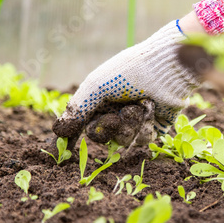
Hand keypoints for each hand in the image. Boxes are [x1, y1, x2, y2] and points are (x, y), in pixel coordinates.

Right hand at [52, 20, 201, 147]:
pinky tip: (152, 110)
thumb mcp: (96, 86)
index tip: (63, 153)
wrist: (165, 69)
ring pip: (124, 140)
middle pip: (102, 137)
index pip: (82, 124)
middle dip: (109, 127)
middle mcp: (116, 110)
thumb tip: (58, 131)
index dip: (72, 137)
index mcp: (99, 99)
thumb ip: (77, 109)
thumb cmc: (128, 72)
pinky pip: (144, 140)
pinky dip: (146, 126)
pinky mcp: (155, 125)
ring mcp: (136, 119)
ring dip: (130, 124)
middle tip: (118, 115)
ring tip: (141, 105)